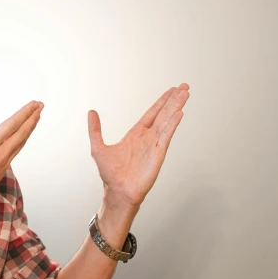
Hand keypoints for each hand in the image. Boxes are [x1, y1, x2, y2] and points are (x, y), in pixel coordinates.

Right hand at [0, 100, 43, 208]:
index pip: (12, 124)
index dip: (25, 112)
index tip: (34, 103)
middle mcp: (1, 154)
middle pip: (22, 133)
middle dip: (32, 117)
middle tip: (41, 106)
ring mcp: (3, 164)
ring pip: (21, 143)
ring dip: (30, 128)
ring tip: (36, 118)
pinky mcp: (2, 171)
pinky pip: (16, 151)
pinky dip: (22, 140)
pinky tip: (22, 138)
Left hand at [87, 84, 189, 207]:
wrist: (118, 191)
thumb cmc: (110, 174)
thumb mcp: (98, 148)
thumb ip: (95, 130)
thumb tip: (91, 112)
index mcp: (136, 134)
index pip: (152, 113)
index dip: (162, 101)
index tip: (171, 90)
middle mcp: (147, 137)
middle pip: (164, 113)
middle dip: (174, 99)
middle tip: (184, 86)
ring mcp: (154, 145)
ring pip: (168, 121)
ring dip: (176, 107)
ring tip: (186, 94)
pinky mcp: (158, 154)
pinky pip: (166, 136)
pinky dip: (173, 124)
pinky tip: (179, 113)